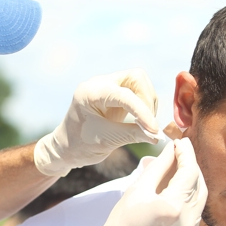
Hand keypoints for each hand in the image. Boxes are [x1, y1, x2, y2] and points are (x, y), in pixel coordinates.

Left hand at [34, 68, 158, 175]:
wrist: (67, 147)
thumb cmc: (80, 145)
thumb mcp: (107, 141)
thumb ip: (133, 135)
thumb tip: (158, 135)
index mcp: (90, 93)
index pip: (123, 95)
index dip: (142, 112)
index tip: (153, 130)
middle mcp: (99, 83)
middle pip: (136, 77)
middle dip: (147, 101)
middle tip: (149, 126)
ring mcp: (108, 85)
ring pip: (140, 82)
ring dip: (148, 102)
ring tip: (146, 126)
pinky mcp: (116, 92)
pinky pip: (138, 90)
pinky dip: (145, 105)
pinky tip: (142, 122)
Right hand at [84, 138, 206, 225]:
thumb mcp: (136, 192)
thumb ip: (157, 168)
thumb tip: (170, 150)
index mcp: (173, 206)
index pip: (189, 171)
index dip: (186, 153)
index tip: (181, 140)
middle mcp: (188, 219)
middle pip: (198, 182)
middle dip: (190, 163)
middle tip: (179, 150)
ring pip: (200, 195)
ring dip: (192, 178)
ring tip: (178, 166)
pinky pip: (196, 208)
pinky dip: (190, 193)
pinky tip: (177, 186)